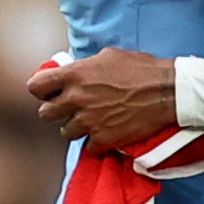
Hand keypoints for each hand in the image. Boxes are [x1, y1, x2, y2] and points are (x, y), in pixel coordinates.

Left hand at [26, 47, 176, 147]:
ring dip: (76, 127)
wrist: (167, 91)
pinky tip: (107, 132)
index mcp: (74, 75)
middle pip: (45, 114)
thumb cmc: (140, 69)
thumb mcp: (107, 56)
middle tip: (70, 108)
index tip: (49, 92)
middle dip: (56, 111)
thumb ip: (84, 67)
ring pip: (65, 132)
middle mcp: (76, 99)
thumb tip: (73, 71)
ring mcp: (89, 122)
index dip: (41, 90)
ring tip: (91, 120)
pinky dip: (96, 142)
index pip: (35, 86)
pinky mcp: (103, 139)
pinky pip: (89, 147)